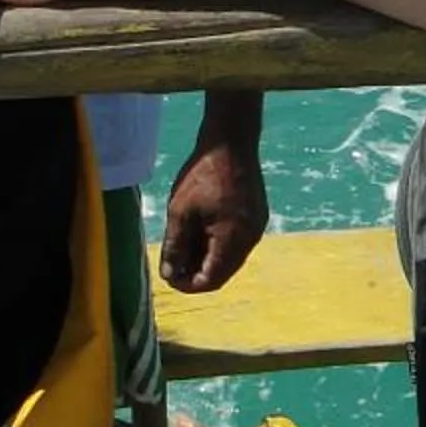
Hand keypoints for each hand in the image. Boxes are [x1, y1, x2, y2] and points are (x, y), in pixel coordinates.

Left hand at [159, 135, 269, 291]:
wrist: (231, 141)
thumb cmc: (202, 175)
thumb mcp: (180, 212)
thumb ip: (175, 247)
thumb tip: (170, 275)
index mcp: (233, 240)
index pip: (212, 280)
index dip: (188, 285)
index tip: (169, 276)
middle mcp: (250, 239)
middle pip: (222, 271)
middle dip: (196, 271)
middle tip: (173, 262)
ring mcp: (256, 227)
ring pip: (230, 257)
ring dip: (206, 257)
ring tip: (183, 244)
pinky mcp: (256, 216)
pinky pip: (236, 241)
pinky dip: (217, 243)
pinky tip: (200, 229)